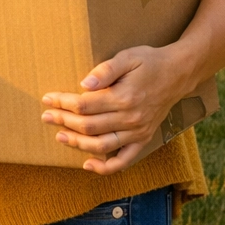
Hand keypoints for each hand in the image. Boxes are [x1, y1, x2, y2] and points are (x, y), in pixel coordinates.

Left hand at [40, 43, 193, 175]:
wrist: (178, 73)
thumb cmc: (149, 62)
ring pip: (101, 145)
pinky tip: (88, 165)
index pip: (85, 104)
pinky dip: (106, 167)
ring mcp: (137, 132)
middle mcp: (130, 119)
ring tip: (59, 137)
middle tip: (46, 116)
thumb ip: (105, 70)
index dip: (63, 103)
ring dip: (77, 144)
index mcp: (124, 97)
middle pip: (89, 126)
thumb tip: (84, 84)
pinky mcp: (143, 139)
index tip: (48, 99)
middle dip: (64, 121)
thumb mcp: (128, 57)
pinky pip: (124, 160)